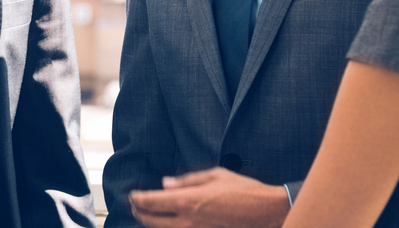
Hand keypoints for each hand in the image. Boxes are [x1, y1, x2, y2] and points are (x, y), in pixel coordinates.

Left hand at [129, 167, 289, 227]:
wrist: (267, 212)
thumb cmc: (242, 190)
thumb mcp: (213, 175)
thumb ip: (186, 180)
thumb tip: (166, 183)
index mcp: (188, 201)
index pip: (151, 202)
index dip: (137, 199)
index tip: (132, 195)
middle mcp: (188, 220)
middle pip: (152, 221)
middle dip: (139, 212)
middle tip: (134, 205)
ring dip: (151, 223)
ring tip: (145, 215)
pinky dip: (169, 227)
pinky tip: (168, 222)